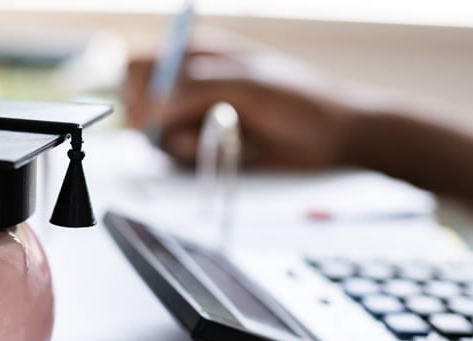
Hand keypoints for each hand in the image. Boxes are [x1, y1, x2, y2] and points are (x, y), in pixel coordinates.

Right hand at [122, 44, 371, 168]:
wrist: (334, 137)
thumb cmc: (300, 100)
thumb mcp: (249, 85)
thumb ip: (197, 90)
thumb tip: (155, 107)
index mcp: (197, 52)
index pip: (141, 62)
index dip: (139, 86)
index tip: (154, 109)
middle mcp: (190, 82)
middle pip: (139, 101)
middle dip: (154, 120)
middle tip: (185, 127)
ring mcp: (196, 115)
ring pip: (155, 133)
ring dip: (178, 141)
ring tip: (216, 136)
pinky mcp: (205, 144)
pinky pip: (177, 154)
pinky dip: (191, 156)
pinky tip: (222, 148)